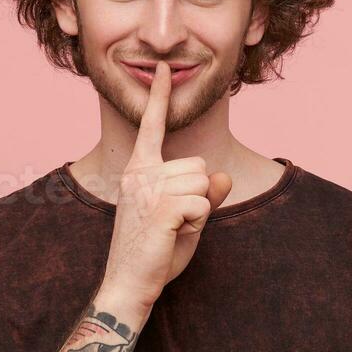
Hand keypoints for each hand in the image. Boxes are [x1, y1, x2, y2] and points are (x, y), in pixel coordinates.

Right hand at [100, 62, 232, 310]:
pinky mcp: (161, 206)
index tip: (164, 68)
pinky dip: (199, 223)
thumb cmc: (155, 252)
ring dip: (199, 210)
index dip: (160, 97)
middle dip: (199, 195)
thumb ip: (204, 195)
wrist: (128, 283)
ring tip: (172, 228)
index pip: (151, 126)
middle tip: (174, 221)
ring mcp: (148, 188)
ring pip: (204, 183)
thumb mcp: (185, 218)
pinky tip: (175, 235)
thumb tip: (223, 176)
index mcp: (138, 170)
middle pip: (200, 165)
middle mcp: (139, 173)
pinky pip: (203, 204)